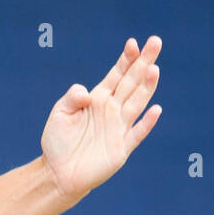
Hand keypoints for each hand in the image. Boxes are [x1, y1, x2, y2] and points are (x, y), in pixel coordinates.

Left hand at [41, 35, 162, 203]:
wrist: (58, 173)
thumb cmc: (58, 142)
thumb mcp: (59, 114)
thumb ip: (71, 97)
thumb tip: (87, 93)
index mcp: (98, 99)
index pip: (117, 74)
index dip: (126, 59)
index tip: (133, 43)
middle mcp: (112, 110)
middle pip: (132, 82)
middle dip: (144, 62)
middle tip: (156, 41)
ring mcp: (119, 128)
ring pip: (137, 103)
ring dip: (147, 86)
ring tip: (154, 69)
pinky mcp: (121, 149)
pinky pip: (137, 134)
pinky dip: (146, 123)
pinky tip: (155, 110)